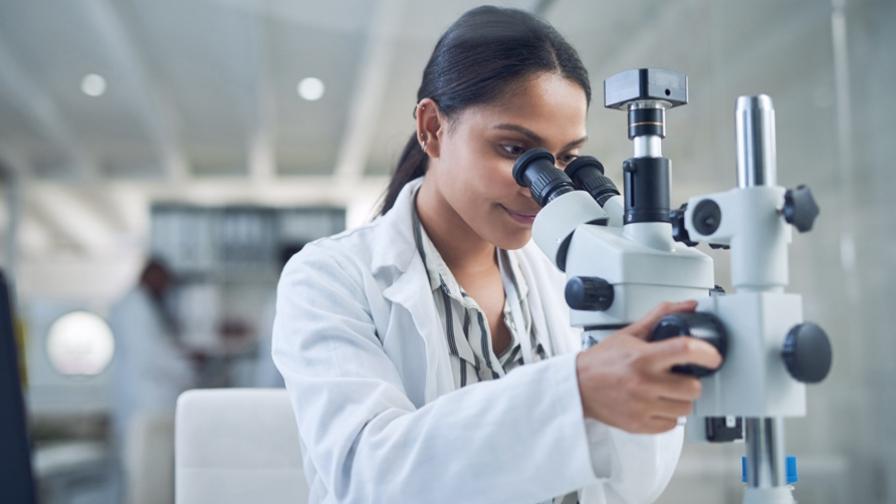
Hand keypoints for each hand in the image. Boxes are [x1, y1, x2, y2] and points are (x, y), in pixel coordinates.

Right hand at [575, 300, 722, 433]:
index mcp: (642, 358)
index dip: (707, 353)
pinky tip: (657, 404)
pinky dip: (668, 416)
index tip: (713, 356)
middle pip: (693, 387)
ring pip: (685, 409)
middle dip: (691, 381)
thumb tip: (687, 307)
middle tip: (681, 377)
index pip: (685, 350)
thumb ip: (660, 317)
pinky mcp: (639, 425)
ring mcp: (642, 407)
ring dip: (681, 400)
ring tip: (667, 391)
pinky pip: (671, 425)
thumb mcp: (629, 334)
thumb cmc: (602, 361)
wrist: (578, 387)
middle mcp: (643, 383)